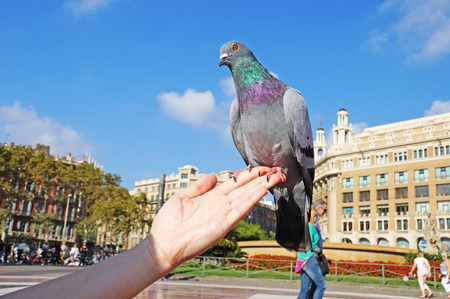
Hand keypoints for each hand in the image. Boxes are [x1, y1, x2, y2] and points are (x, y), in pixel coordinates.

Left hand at [146, 167, 283, 272]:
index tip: (261, 168)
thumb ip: (199, 186)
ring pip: (247, 197)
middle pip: (245, 188)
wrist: (163, 244)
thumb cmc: (169, 223)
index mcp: (212, 197)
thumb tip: (212, 175)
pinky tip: (263, 190)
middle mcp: (221, 205)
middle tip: (277, 170)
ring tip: (276, 176)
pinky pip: (241, 210)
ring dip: (262, 186)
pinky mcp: (223, 225)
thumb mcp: (183, 197)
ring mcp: (223, 214)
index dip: (249, 175)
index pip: (235, 183)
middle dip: (261, 178)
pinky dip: (252, 199)